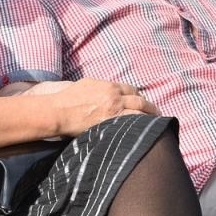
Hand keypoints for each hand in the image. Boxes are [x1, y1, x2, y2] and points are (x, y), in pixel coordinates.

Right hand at [42, 79, 159, 135]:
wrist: (59, 111)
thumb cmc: (67, 98)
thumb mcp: (85, 85)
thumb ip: (98, 86)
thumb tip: (103, 90)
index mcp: (108, 86)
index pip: (130, 89)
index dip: (138, 95)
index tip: (142, 101)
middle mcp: (114, 96)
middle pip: (139, 100)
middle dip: (150, 107)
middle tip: (156, 113)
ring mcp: (114, 109)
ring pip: (139, 111)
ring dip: (150, 116)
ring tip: (156, 123)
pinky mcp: (110, 122)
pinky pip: (131, 123)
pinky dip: (140, 125)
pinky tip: (145, 131)